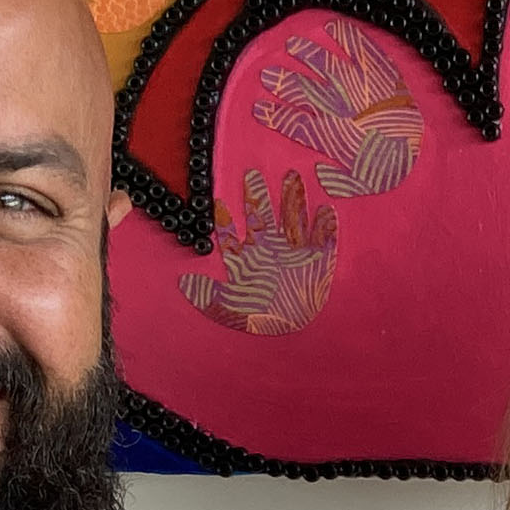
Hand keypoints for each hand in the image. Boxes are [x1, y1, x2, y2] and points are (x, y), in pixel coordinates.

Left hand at [178, 167, 338, 334]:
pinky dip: (325, 226)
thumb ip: (207, 295)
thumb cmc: (260, 321)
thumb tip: (182, 281)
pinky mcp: (318, 260)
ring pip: (291, 218)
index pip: (233, 233)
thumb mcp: (229, 310)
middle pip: (261, 216)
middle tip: (252, 173)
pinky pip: (323, 239)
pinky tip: (326, 210)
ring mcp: (294, 252)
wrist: (296, 337)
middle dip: (257, 196)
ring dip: (293, 199)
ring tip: (292, 176)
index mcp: (248, 260)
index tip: (217, 199)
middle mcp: (269, 250)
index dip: (225, 217)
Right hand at [253, 19, 425, 198]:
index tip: (258, 107)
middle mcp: (340, 108)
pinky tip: (332, 27)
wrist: (423, 149)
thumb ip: (339, 181)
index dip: (274, 115)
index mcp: (332, 137)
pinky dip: (346, 36)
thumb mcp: (364, 185)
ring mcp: (359, 86)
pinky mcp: (380, 72)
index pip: (295, 124)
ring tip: (292, 46)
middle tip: (266, 74)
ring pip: (325, 66)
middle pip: (304, 92)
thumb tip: (320, 172)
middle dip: (282, 83)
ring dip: (307, 55)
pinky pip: (360, 49)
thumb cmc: (393, 169)